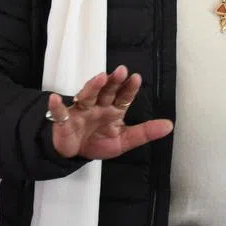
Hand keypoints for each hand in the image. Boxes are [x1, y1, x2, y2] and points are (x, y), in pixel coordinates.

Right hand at [48, 65, 173, 159]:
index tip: (136, 78)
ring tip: (99, 78)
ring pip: (87, 96)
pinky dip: (56, 106)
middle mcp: (98, 106)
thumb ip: (145, 132)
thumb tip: (169, 126)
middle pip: (106, 91)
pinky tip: (55, 99)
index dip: (129, 88)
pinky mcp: (64, 120)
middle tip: (121, 71)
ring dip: (92, 87)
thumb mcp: (124, 141)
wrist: (73, 154)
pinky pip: (59, 112)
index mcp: (113, 110)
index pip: (123, 96)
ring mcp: (81, 111)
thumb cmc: (98, 142)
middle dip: (113, 81)